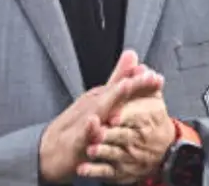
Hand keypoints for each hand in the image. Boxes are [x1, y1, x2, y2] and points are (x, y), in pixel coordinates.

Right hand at [39, 52, 162, 182]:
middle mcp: (92, 105)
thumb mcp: (99, 102)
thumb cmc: (77, 125)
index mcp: (101, 98)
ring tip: (125, 86)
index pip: (125, 87)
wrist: (50, 151)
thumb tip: (133, 56)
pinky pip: (81, 133)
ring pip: (99, 108)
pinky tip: (95, 121)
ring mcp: (82, 120)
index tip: (158, 77)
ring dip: (111, 97)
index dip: (142, 81)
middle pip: (114, 92)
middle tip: (149, 76)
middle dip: (132, 83)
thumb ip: (117, 79)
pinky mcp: (73, 139)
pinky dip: (88, 127)